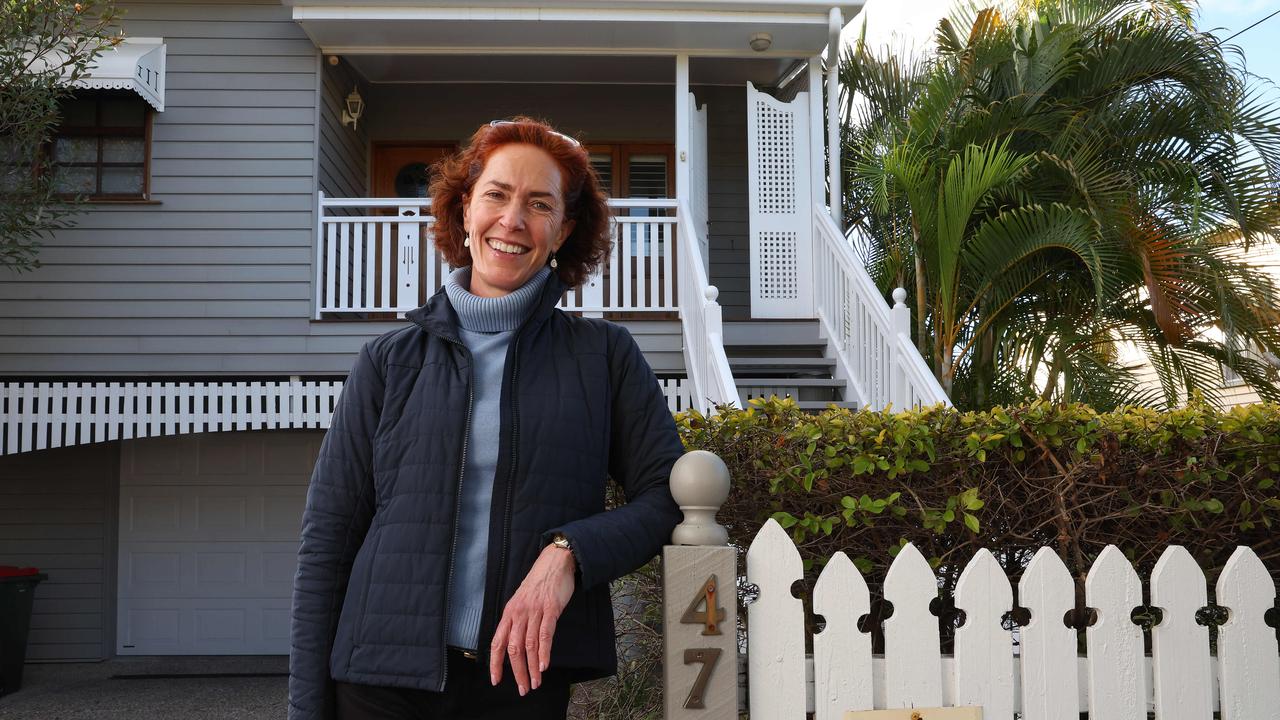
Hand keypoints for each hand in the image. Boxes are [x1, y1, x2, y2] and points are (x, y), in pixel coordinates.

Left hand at [488, 543, 575, 694]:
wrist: (554, 562)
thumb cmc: (538, 583)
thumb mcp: (521, 601)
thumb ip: (517, 621)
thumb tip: (515, 645)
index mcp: (509, 613)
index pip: (497, 642)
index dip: (495, 663)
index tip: (496, 680)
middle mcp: (519, 613)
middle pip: (513, 649)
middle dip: (517, 672)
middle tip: (522, 689)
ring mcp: (534, 611)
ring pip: (529, 645)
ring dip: (532, 668)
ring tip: (535, 683)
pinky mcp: (550, 608)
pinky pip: (545, 634)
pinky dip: (544, 652)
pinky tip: (544, 665)